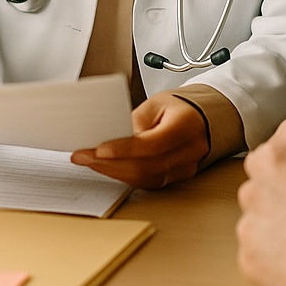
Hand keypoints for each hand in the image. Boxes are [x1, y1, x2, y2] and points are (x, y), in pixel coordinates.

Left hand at [70, 91, 208, 188]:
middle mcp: (189, 152)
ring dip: (112, 172)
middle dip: (109, 165)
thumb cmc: (180, 108)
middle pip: (145, 167)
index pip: (153, 145)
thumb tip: (109, 138)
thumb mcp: (156, 103)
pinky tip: (106, 168)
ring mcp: (184, 169)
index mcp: (186, 126)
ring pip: (144, 179)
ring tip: (88, 161)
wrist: (202, 119)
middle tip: (82, 157)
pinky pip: (147, 182)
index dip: (123, 150)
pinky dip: (123, 176)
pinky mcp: (175, 178)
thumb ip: (135, 121)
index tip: (98, 149)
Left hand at [236, 140, 285, 285]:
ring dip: (278, 230)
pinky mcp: (248, 261)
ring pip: (259, 224)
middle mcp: (252, 190)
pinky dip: (276, 259)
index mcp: (276, 159)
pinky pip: (260, 256)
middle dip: (281, 199)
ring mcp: (247, 229)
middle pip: (261, 190)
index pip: (270, 157)